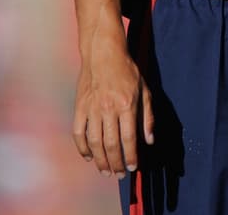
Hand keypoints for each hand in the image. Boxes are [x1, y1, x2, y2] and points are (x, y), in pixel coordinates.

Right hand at [72, 33, 154, 179]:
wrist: (103, 53)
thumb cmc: (127, 71)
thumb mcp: (145, 90)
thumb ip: (148, 116)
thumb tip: (149, 140)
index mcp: (126, 105)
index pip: (129, 138)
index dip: (131, 156)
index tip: (133, 168)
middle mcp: (108, 108)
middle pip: (111, 144)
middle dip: (116, 163)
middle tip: (119, 174)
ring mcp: (92, 108)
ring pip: (94, 142)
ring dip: (100, 160)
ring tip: (105, 171)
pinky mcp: (80, 106)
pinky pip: (78, 132)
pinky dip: (82, 147)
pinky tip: (88, 157)